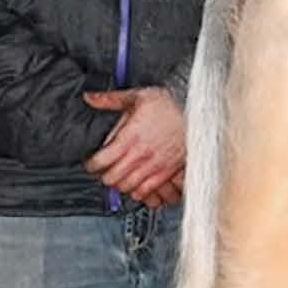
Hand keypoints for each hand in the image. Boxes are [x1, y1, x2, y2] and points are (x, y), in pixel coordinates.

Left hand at [83, 85, 185, 205]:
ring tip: (119, 176)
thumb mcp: (138, 96)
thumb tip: (90, 97)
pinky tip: (135, 182)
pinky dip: (137, 190)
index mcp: (130, 137)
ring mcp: (154, 166)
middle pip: (112, 178)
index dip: (91, 165)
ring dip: (119, 183)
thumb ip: (111, 99)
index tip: (91, 163)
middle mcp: (141, 154)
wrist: (196, 113)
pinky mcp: (166, 172)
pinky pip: (146, 191)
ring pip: (127, 187)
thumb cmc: (169, 105)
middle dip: (104, 175)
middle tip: (104, 170)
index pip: (102, 161)